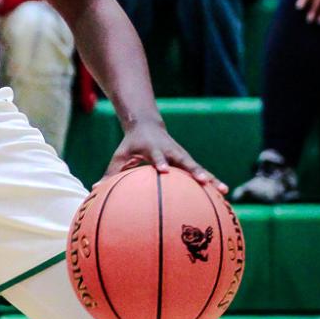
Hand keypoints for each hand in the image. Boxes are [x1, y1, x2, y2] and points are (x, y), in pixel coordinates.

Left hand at [107, 118, 223, 188]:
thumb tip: (96, 189)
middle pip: (185, 161)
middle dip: (194, 170)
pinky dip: (212, 180)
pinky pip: (201, 172)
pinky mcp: (187, 161)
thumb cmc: (131, 144)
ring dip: (210, 177)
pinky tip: (224, 192)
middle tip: (203, 181)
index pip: (157, 156)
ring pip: (198, 167)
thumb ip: (110, 172)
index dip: (161, 162)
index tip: (163, 171)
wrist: (147, 126)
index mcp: (153, 149)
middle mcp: (171, 152)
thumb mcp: (120, 155)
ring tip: (223, 190)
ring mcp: (181, 156)